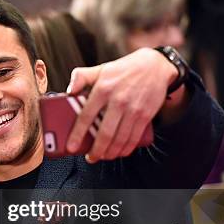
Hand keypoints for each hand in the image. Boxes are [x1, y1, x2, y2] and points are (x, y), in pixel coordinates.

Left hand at [66, 48, 176, 162]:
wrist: (155, 65)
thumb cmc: (123, 70)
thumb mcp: (99, 69)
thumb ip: (80, 77)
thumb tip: (68, 91)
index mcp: (102, 89)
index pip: (86, 117)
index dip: (77, 135)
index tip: (71, 147)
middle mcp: (117, 100)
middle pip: (104, 133)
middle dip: (96, 151)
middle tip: (90, 158)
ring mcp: (133, 109)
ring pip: (120, 139)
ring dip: (110, 153)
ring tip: (103, 157)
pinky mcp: (145, 115)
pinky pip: (134, 138)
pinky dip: (126, 149)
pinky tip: (119, 153)